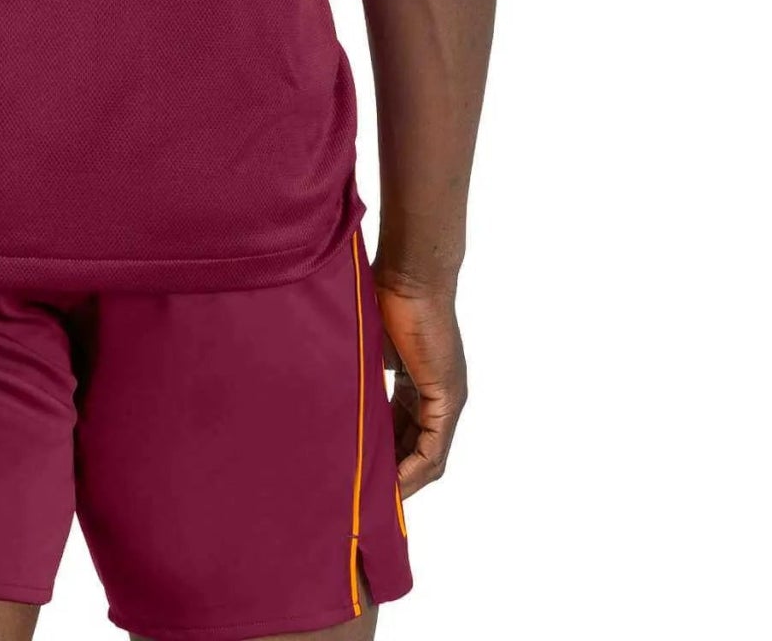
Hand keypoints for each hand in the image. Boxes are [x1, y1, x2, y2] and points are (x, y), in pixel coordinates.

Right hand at [373, 274, 467, 497]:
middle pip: (417, 451)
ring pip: (428, 457)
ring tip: (373, 498)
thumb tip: (324, 382)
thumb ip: (357, 370)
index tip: (359, 473)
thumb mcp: (366, 345)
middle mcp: (438, 395)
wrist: (408, 274)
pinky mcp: (447, 398)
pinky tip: (391, 484)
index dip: (385, 457)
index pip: (404, 433)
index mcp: (419, 383)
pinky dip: (412, 469)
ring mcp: (446, 398)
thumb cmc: (383, 295)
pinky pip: (433, 449)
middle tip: (362, 494)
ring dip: (402, 479)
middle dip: (392, 475)